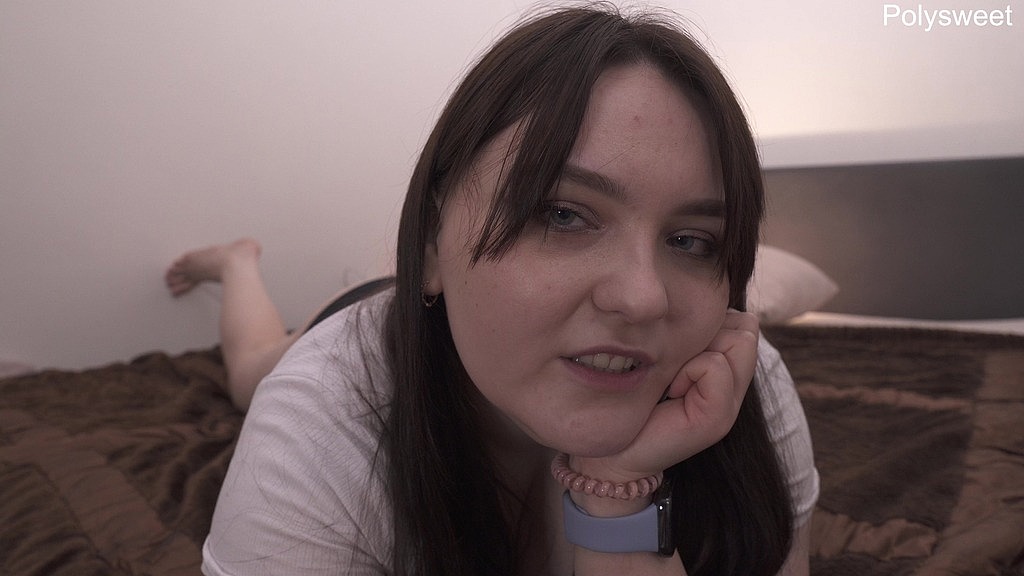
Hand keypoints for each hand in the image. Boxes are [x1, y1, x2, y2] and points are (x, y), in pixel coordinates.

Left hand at [571, 309, 759, 488]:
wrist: (615, 451)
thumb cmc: (635, 399)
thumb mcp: (668, 356)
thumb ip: (694, 335)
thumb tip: (714, 307)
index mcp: (726, 370)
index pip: (745, 323)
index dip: (711, 324)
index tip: (678, 351)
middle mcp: (735, 387)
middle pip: (745, 328)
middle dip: (706, 334)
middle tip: (676, 366)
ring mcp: (731, 405)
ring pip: (737, 340)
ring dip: (697, 351)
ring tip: (673, 380)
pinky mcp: (718, 418)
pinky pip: (715, 365)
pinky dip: (690, 371)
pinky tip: (672, 391)